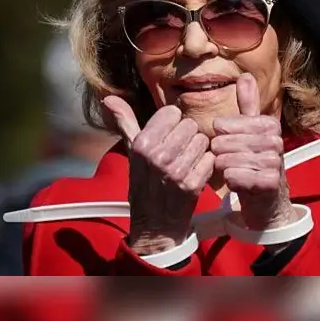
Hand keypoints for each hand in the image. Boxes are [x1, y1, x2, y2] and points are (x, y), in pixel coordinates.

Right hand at [102, 96, 214, 254]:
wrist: (154, 223)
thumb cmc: (144, 181)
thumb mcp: (131, 150)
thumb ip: (125, 121)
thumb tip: (109, 97)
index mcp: (142, 144)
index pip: (172, 112)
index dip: (173, 123)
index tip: (167, 135)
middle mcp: (158, 156)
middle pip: (190, 124)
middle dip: (187, 135)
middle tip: (178, 150)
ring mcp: (176, 172)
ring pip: (202, 140)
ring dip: (197, 150)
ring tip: (186, 161)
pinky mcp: (193, 185)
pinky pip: (210, 159)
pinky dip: (206, 165)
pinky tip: (195, 172)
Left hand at [211, 73, 294, 231]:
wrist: (266, 200)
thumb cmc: (253, 162)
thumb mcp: (249, 131)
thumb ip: (248, 105)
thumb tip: (246, 75)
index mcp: (269, 125)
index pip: (228, 125)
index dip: (220, 135)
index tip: (223, 141)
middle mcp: (275, 141)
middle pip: (226, 143)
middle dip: (219, 153)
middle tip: (223, 160)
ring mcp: (275, 162)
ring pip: (229, 160)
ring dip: (223, 167)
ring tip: (228, 170)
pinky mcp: (270, 182)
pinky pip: (236, 176)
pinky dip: (231, 180)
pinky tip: (235, 181)